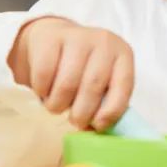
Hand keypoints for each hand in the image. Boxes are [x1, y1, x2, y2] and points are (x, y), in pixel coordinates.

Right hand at [7, 17, 134, 130]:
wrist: (55, 36)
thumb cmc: (84, 67)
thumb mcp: (103, 79)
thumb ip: (106, 101)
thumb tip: (98, 129)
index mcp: (123, 54)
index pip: (124, 85)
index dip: (112, 110)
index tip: (98, 126)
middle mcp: (104, 42)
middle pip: (93, 86)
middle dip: (82, 112)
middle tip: (74, 121)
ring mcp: (77, 37)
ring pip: (67, 83)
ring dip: (59, 104)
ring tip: (57, 106)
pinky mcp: (51, 38)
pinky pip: (44, 74)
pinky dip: (42, 90)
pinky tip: (44, 91)